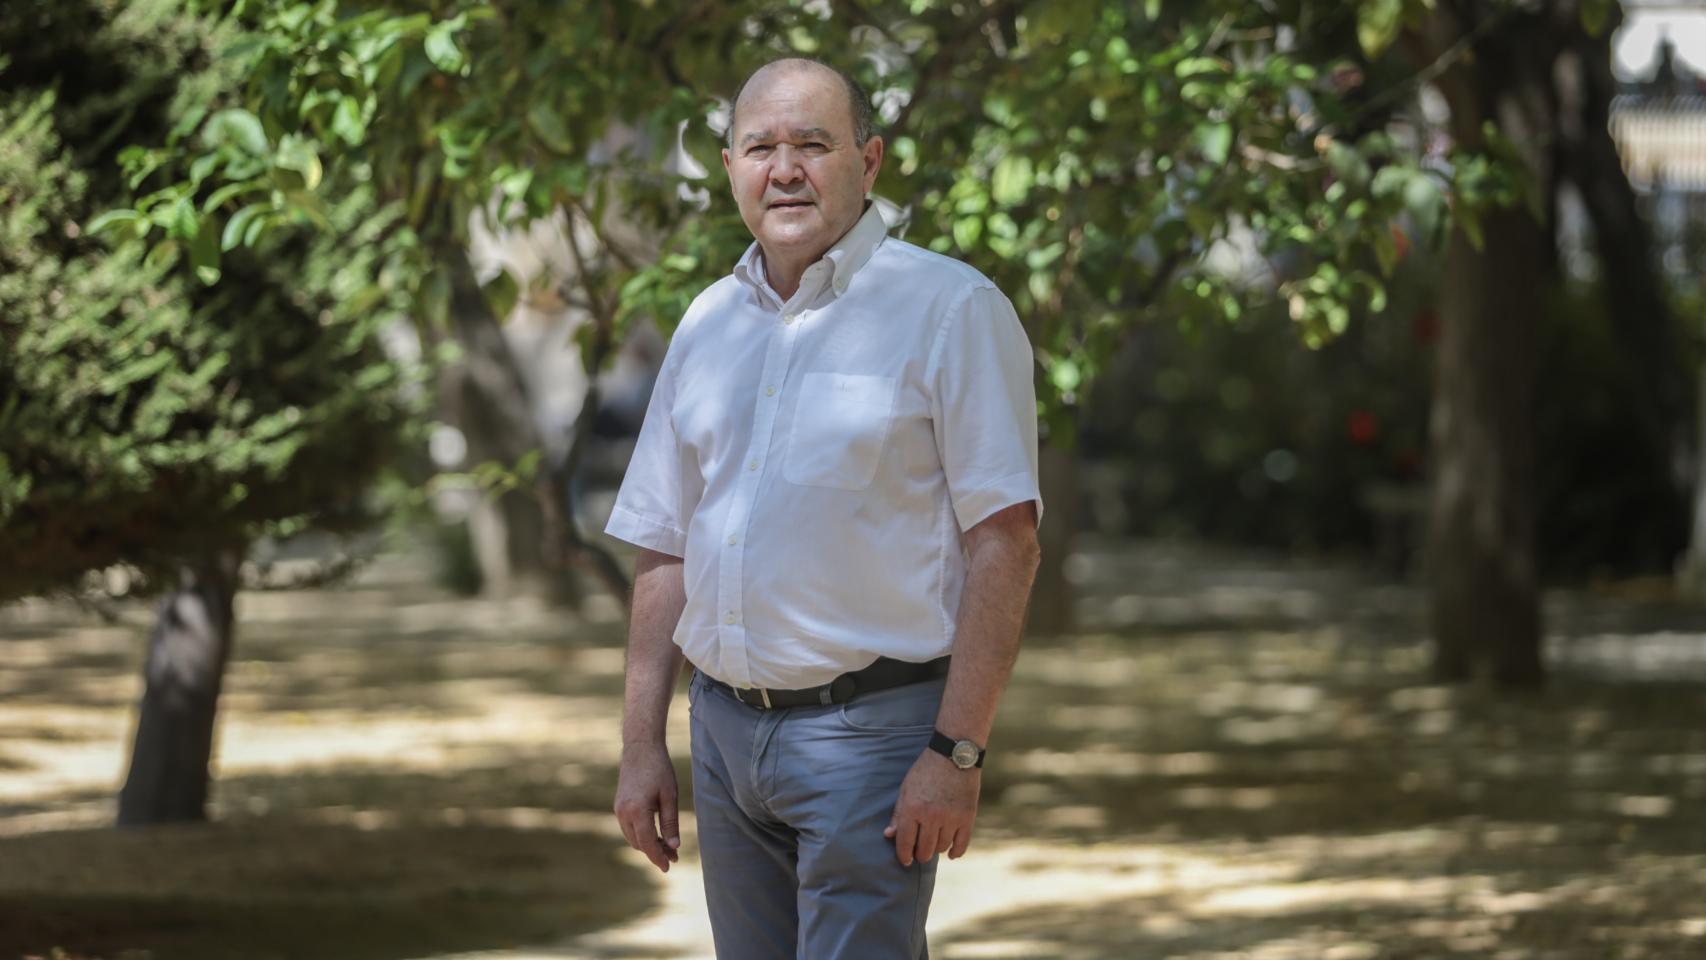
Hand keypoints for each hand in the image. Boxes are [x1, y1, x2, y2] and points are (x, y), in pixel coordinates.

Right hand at [614, 741, 680, 872]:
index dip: (658, 857)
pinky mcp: (619, 806)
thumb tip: (673, 846)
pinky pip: (629, 828)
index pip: (647, 843)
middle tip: (674, 856)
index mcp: (637, 810)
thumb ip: (670, 822)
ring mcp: (618, 809)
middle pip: (639, 843)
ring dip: (648, 844)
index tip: (669, 867)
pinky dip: (641, 835)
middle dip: (655, 852)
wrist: (640, 747)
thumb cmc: (659, 769)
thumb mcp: (670, 796)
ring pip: (633, 837)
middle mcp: (623, 812)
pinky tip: (656, 834)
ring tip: (668, 847)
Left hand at [883, 748, 980, 866]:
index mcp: (913, 808)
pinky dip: (955, 852)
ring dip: (936, 849)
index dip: (903, 856)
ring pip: (941, 848)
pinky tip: (950, 852)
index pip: (905, 843)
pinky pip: (961, 845)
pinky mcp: (967, 817)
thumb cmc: (926, 770)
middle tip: (919, 852)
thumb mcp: (906, 788)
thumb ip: (898, 813)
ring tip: (934, 842)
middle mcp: (931, 816)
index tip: (905, 860)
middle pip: (924, 850)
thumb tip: (889, 835)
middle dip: (920, 855)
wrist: (954, 754)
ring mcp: (951, 818)